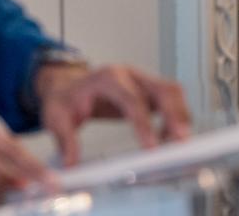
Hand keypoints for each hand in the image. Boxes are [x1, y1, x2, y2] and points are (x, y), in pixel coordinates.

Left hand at [35, 63, 191, 166]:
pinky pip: (170, 99)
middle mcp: (128, 76)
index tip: (151, 146)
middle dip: (175, 114)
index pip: (132, 99)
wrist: (66, 85)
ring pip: (172, 91)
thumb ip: (65, 140)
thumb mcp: (56, 117)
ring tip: (179, 141)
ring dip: (181, 115)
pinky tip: (168, 137)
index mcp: (106, 78)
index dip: (144, 122)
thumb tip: (71, 163)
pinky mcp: (147, 90)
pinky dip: (176, 116)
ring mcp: (140, 81)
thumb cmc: (64, 98)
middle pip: (162, 88)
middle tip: (180, 141)